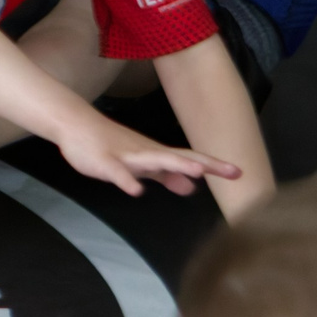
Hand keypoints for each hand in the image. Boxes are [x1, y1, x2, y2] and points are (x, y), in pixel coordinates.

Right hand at [56, 112, 240, 198]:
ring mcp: (126, 155)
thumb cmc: (109, 145)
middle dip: (206, 164)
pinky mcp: (104, 161)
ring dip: (175, 165)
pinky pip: (117, 172)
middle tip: (233, 170)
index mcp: (156, 155)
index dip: (214, 166)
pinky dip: (127, 181)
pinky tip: (137, 191)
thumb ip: (166, 175)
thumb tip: (191, 186)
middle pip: (180, 157)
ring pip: (153, 160)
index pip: (190, 159)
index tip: (240, 172)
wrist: (76, 125)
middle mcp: (147, 152)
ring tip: (195, 172)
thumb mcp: (142, 165)